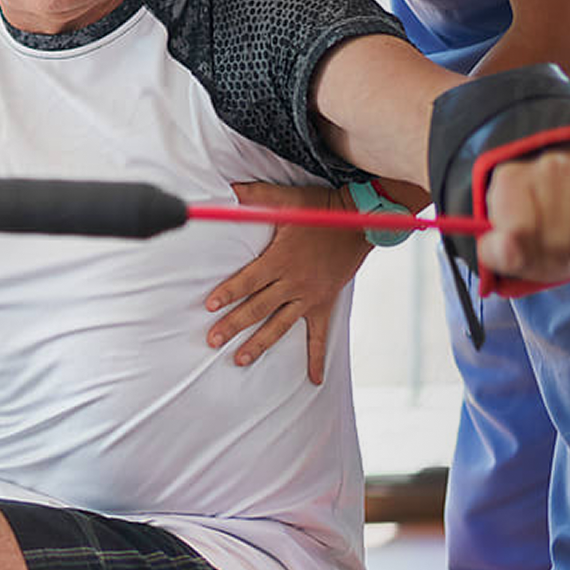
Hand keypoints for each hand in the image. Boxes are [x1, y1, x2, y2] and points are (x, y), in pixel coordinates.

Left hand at [206, 182, 370, 383]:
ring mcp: (310, 297)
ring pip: (280, 325)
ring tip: (240, 360)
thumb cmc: (320, 209)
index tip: (210, 307)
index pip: (248, 280)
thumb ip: (254, 195)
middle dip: (233, 325)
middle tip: (213, 341)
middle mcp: (293, 282)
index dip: (228, 292)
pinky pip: (319, 335)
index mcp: (280, 259)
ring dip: (259, 344)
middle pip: (258, 307)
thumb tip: (227, 189)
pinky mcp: (324, 304)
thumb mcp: (286, 199)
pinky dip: (316, 358)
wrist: (360, 221)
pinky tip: (314, 380)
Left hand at [479, 150, 569, 281]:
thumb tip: (507, 250)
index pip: (522, 229)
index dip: (528, 250)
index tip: (529, 245)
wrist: (569, 204)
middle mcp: (552, 167)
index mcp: (512, 179)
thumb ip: (497, 254)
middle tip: (557, 245)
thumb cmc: (532, 232)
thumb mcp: (507, 248)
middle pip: (559, 240)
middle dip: (558, 254)